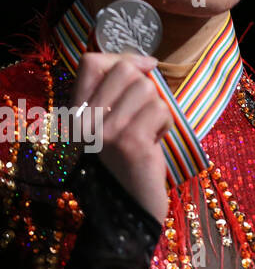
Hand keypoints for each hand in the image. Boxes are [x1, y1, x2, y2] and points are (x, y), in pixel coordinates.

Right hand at [71, 52, 172, 223]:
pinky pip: (161, 110)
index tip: (145, 68)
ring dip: (158, 110)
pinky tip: (154, 144)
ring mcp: (105, 132)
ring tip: (147, 134)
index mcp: (75, 114)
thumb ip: (117, 93)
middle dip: (146, 87)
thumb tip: (146, 61)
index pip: (91, 62)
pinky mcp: (130, 142)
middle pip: (125, 69)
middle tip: (145, 116)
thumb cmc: (126, 163)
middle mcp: (83, 121)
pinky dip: (166, 125)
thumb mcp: (111, 125)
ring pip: (147, 89)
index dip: (124, 58)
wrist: (128, 210)